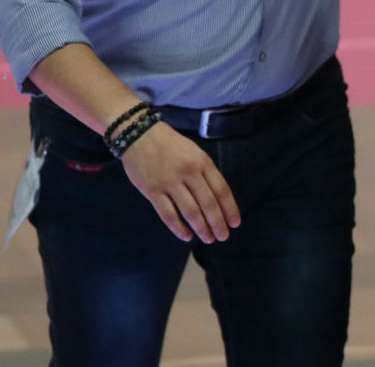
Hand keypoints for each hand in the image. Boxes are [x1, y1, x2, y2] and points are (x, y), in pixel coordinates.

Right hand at [120, 122, 240, 242]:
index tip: (235, 223)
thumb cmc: (170, 145)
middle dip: (218, 223)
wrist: (139, 134)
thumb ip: (204, 173)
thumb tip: (217, 199)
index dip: (229, 209)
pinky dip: (179, 228)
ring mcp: (169, 182)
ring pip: (190, 211)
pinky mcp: (152, 191)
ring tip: (208, 239)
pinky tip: (187, 236)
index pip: (221, 189)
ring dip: (201, 228)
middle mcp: (188, 172)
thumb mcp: (194, 152)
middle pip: (208, 203)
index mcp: (202, 162)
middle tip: (223, 237)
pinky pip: (168, 214)